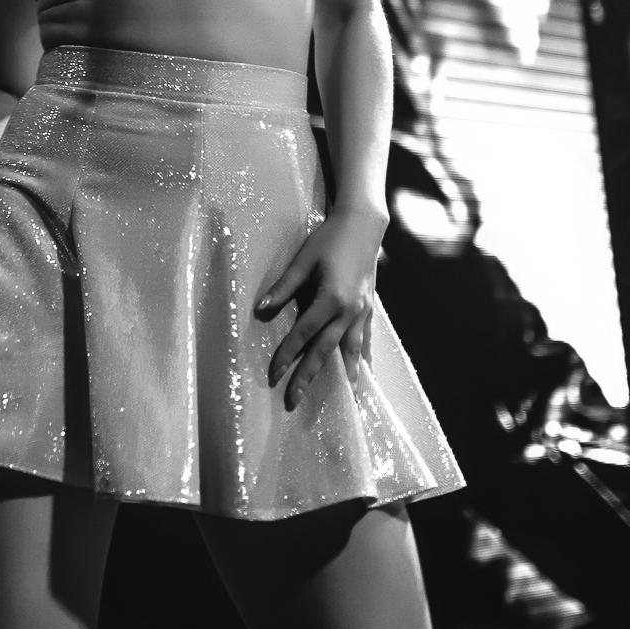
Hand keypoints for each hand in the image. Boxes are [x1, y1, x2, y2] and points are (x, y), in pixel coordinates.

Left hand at [255, 204, 384, 409]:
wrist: (362, 227)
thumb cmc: (328, 241)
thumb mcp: (302, 262)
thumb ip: (282, 288)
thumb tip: (260, 311)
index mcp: (331, 300)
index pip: (303, 335)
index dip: (287, 357)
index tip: (272, 376)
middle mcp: (349, 312)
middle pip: (326, 352)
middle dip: (308, 377)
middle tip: (293, 402)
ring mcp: (363, 313)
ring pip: (351, 352)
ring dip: (346, 377)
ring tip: (344, 402)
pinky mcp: (369, 309)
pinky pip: (365, 341)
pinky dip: (363, 359)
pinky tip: (362, 373)